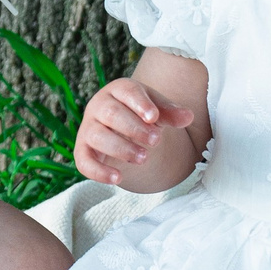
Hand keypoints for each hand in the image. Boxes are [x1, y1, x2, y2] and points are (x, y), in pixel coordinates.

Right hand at [76, 78, 196, 186]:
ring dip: (121, 148)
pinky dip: (99, 171)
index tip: (154, 117)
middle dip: (134, 128)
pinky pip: (84, 161)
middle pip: (111, 113)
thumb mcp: (157, 111)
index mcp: (119, 91)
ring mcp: (88, 129)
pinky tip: (118, 178)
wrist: (121, 128)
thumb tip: (188, 116)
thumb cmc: (140, 115)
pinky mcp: (82, 151)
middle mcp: (99, 106)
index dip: (139, 104)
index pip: (127, 92)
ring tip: (144, 158)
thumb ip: (171, 113)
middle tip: (156, 141)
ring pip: (97, 136)